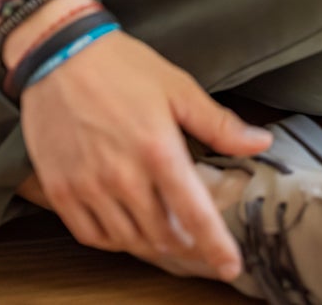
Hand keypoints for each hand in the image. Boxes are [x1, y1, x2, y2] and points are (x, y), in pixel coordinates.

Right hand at [18, 29, 273, 279]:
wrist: (61, 56)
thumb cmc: (126, 68)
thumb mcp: (179, 88)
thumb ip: (219, 124)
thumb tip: (261, 143)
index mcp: (159, 150)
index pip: (194, 212)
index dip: (214, 245)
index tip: (230, 266)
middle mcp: (122, 176)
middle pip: (161, 233)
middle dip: (186, 247)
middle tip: (201, 249)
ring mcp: (87, 187)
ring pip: (127, 239)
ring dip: (152, 246)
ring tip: (170, 241)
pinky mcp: (60, 190)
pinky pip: (90, 235)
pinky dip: (114, 241)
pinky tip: (129, 231)